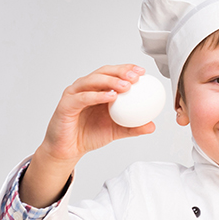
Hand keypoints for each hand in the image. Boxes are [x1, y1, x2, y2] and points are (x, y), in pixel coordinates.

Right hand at [23, 64, 154, 206]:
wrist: (68, 150)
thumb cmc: (89, 135)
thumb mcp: (117, 131)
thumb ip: (133, 127)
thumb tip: (152, 126)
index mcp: (98, 90)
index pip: (113, 73)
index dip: (127, 69)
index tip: (143, 72)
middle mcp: (86, 88)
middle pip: (103, 72)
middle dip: (120, 71)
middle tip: (136, 76)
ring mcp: (74, 94)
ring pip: (92, 81)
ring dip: (110, 81)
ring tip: (126, 86)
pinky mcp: (66, 105)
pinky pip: (82, 97)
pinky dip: (97, 95)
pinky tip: (110, 97)